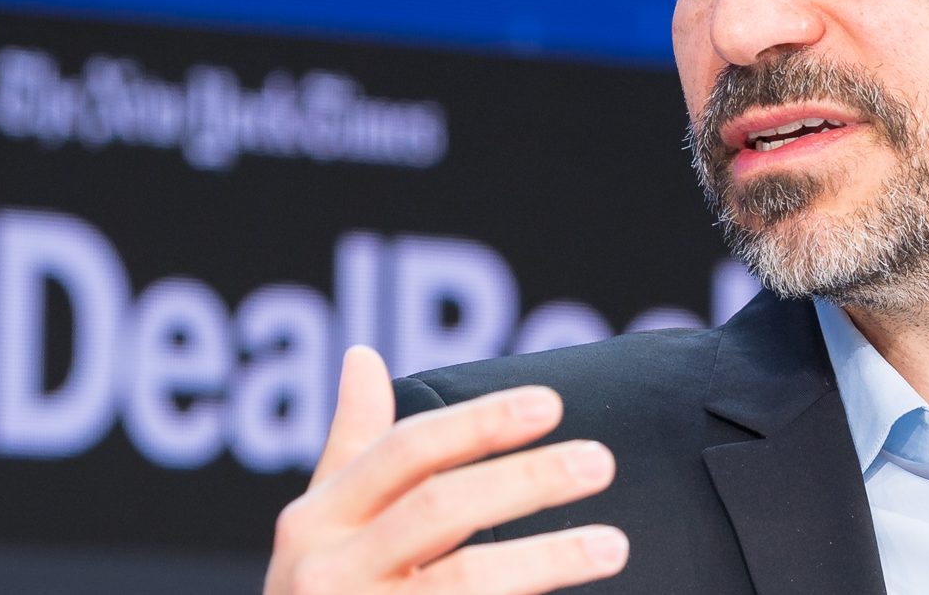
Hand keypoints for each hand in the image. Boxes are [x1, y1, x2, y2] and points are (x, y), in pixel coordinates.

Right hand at [265, 346, 627, 593]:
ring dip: (546, 558)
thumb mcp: (319, 528)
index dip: (477, 424)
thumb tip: (362, 356)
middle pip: (440, 508)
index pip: (404, 452)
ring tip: (612, 545)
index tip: (550, 404)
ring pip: (466, 582)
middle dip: (525, 480)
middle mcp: (328, 574)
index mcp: (315, 522)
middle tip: (599, 461)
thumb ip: (351, 447)